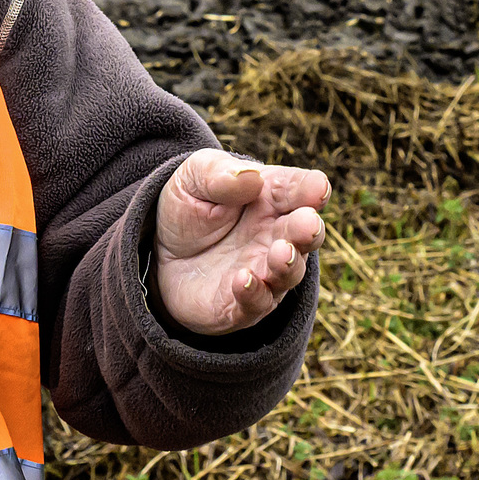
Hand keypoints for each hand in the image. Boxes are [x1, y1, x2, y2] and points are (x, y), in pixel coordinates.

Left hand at [153, 151, 328, 334]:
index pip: (298, 190)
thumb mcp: (193, 179)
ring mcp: (264, 272)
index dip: (310, 189)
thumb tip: (251, 178)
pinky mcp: (243, 305)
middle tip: (308, 224)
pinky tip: (243, 279)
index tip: (318, 188)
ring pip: (289, 273)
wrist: (160, 256)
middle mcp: (276, 236)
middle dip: (308, 230)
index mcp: (271, 198)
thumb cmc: (188, 210)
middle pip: (304, 233)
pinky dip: (253, 293)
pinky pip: (256, 303)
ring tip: (281, 253)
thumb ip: (218, 174)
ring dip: (288, 265)